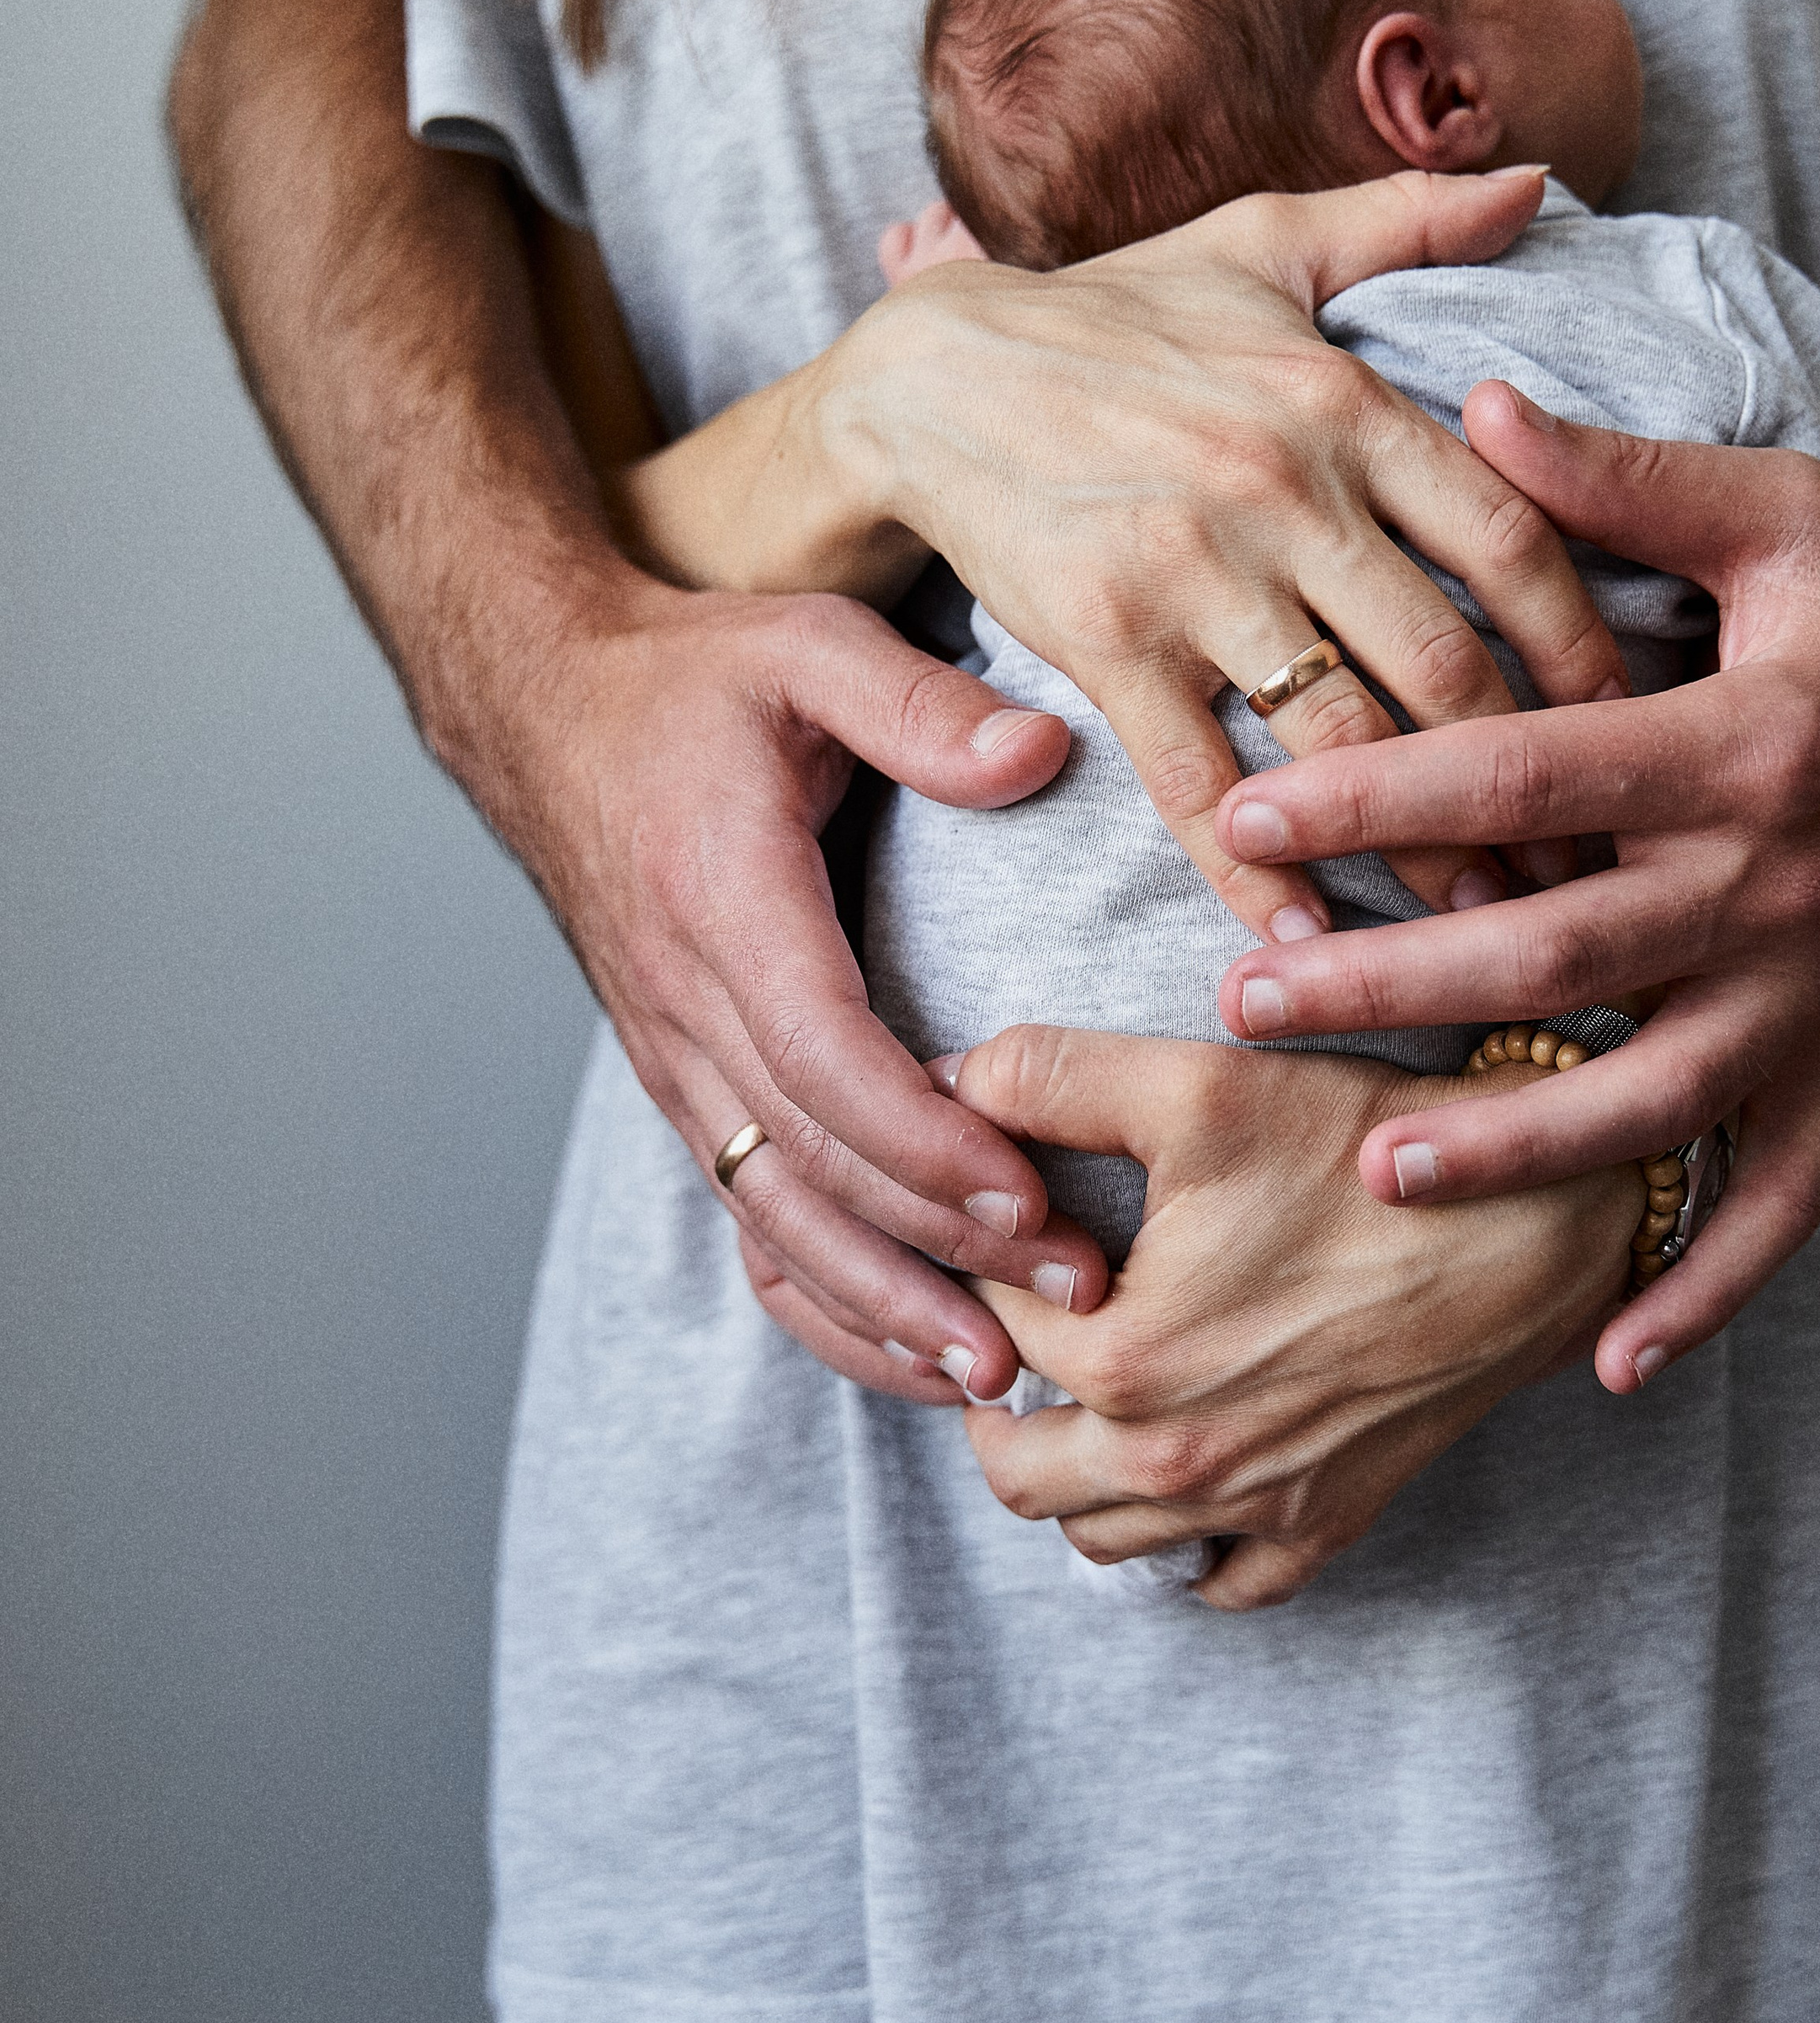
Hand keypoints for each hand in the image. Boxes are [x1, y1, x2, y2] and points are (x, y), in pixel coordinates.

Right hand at [499, 581, 1112, 1404]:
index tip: (1025, 1195)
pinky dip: (827, 1301)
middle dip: (940, 1251)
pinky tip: (913, 1355)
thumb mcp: (806, 647)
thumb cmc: (690, 683)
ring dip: (885, 1307)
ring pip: (774, 1219)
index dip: (922, 1141)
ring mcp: (678, 1063)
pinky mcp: (687, 1092)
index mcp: (723, 903)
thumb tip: (1037, 754)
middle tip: (1074, 1304)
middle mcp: (687, 1005)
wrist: (542, 715)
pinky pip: (751, 1221)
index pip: (821, 1056)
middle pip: (811, 1166)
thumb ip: (921, 703)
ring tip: (998, 1375)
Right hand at [814, 169, 1627, 933]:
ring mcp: (1192, 573)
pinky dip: (1258, 868)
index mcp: (1345, 402)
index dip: (1587, 648)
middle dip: (1529, 780)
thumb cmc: (1115, 314)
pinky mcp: (1104, 642)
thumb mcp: (1264, 245)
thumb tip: (1538, 177)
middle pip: (1447, 663)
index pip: (1514, 539)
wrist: (931, 374)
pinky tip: (1310, 938)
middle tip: (1586, 863)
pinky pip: (1200, 779)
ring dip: (1418, 843)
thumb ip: (1409, 220)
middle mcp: (1283, 489)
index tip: (1632, 726)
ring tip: (1482, 922)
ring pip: (1340, 736)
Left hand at [944, 1028, 1638, 1606]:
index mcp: (1121, 1362)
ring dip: (1077, 1475)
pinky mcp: (1322, 1526)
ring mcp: (1251, 1509)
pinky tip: (1187, 1474)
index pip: (992, 1326)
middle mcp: (1174, 1462)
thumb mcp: (1197, 1085)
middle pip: (1015, 1470)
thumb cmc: (1364, 1152)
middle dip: (1003, 1397)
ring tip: (1095, 1392)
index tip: (1024, 1227)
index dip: (992, 1265)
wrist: (1530, 1227)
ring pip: (1099, 1540)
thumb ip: (1046, 1077)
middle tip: (1032, 1325)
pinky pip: (1217, 1585)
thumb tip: (942, 1081)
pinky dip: (1183, 1546)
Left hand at [1208, 379, 1819, 1392]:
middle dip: (1394, 984)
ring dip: (1516, 1152)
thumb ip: (1625, 481)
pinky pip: (1779, 1206)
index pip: (1528, 774)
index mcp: (1742, 745)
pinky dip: (1707, 1291)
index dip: (1381, 797)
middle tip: (1249, 1005)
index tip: (1247, 819)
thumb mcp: (1786, 518)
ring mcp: (1812, 999)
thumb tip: (1479, 411)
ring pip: (1648, 1100)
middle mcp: (1771, 888)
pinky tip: (1612, 1363)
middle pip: (1556, 949)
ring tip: (1378, 1174)